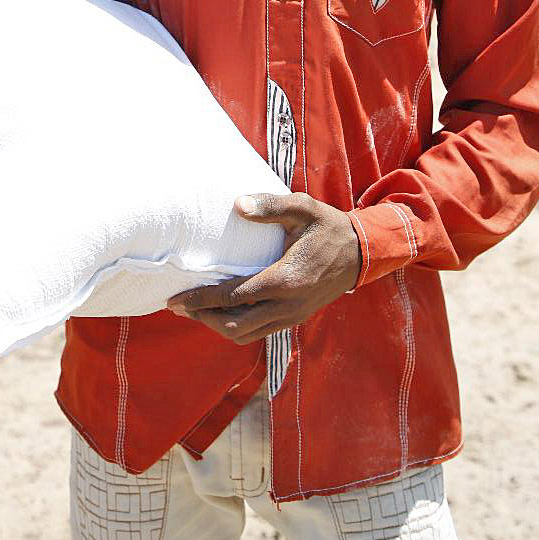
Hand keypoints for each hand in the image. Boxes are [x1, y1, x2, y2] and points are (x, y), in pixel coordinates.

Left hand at [166, 192, 360, 344]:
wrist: (361, 253)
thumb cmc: (328, 227)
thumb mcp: (303, 208)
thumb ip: (271, 206)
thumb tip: (238, 205)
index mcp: (286, 280)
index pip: (234, 297)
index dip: (202, 299)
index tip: (176, 298)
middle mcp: (288, 305)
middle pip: (235, 326)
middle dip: (203, 318)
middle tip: (179, 305)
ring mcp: (292, 316)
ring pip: (246, 334)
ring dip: (218, 325)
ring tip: (197, 309)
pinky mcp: (295, 318)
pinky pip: (259, 331)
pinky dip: (236, 325)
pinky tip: (223, 310)